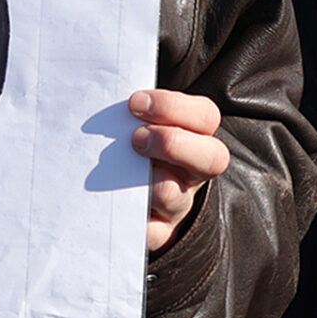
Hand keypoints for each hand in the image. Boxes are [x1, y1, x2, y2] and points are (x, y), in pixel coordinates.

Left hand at [130, 88, 227, 251]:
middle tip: (135, 138)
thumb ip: (133, 107)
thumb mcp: (138, 122)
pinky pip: (151, 232)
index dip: (172, 107)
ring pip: (175, 196)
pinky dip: (135, 222)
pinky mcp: (156, 232)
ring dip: (149, 182)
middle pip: (211, 157)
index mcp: (193, 137)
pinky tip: (114, 208)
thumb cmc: (130, 148)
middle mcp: (191, 171)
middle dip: (172, 143)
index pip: (205, 116)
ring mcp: (177, 204)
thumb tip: (105, 85)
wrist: (126, 199)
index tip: (134, 103)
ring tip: (119, 172)